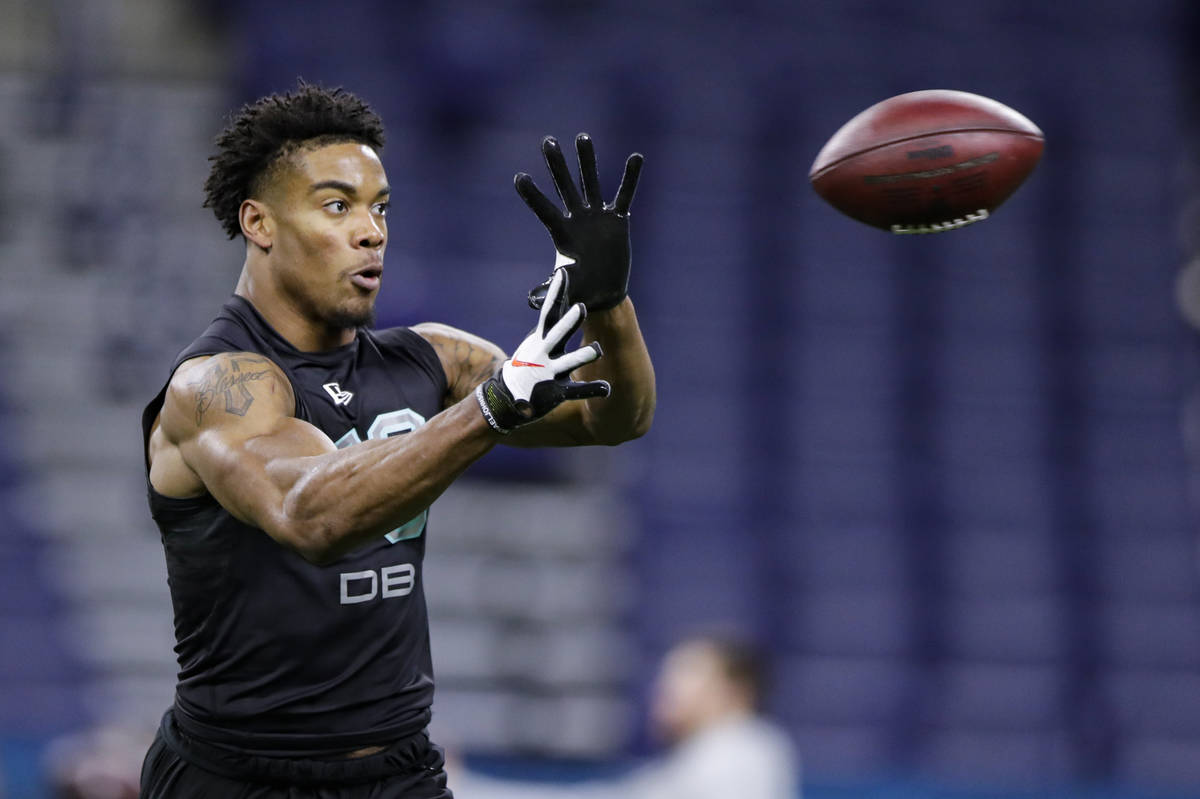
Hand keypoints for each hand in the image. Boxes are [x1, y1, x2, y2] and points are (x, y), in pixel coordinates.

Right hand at [475, 269, 610, 433]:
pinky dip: (592, 389)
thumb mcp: (536, 343)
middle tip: (581, 307)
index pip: (549, 312)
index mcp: (540, 339)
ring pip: (569, 362)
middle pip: (557, 334)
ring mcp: (550, 372)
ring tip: (598, 349)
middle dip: (569, 321)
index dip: (556, 294)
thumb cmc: (527, 365)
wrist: (506, 397)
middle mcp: (544, 353)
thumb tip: (560, 301)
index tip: (564, 274)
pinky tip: (607, 388)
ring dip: (582, 355)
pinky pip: (577, 391)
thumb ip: (550, 325)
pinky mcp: (557, 392)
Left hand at [515, 133, 643, 311]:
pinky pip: (625, 195)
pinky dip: (631, 178)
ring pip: (591, 182)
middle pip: (565, 187)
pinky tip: (636, 157)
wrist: (603, 294)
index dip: (532, 195)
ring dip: (587, 161)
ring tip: (582, 137)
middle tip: (547, 141)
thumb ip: (551, 291)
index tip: (518, 177)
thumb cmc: (580, 293)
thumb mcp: (565, 292)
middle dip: (557, 165)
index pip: (544, 210)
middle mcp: (577, 219)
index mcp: (561, 234)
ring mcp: (597, 217)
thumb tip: (531, 301)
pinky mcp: (618, 220)